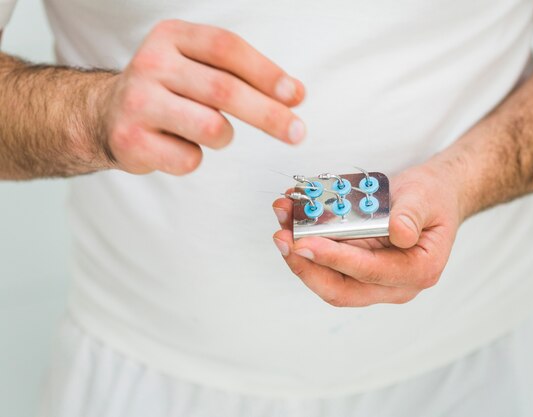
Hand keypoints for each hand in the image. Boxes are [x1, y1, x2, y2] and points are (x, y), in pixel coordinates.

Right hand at [97, 19, 305, 174]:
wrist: (104, 115)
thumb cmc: (166, 91)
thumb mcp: (196, 65)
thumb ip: (241, 74)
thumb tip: (295, 94)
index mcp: (172, 37)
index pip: (227, 49)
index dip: (266, 73)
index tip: (296, 95)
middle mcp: (151, 64)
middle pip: (224, 90)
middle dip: (269, 115)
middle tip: (297, 132)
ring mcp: (137, 103)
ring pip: (212, 128)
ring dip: (224, 137)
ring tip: (209, 131)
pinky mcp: (131, 141)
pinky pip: (189, 159)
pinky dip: (195, 158)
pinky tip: (177, 145)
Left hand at [272, 165, 462, 306]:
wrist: (435, 197)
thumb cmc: (433, 198)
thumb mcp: (427, 198)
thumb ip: (412, 215)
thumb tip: (398, 233)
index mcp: (418, 270)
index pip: (369, 273)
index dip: (334, 259)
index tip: (304, 243)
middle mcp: (394, 284)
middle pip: (341, 290)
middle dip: (306, 267)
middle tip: (282, 239)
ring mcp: (373, 280)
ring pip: (328, 280)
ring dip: (300, 254)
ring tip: (282, 222)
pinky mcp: (357, 268)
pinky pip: (326, 264)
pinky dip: (306, 244)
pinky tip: (291, 221)